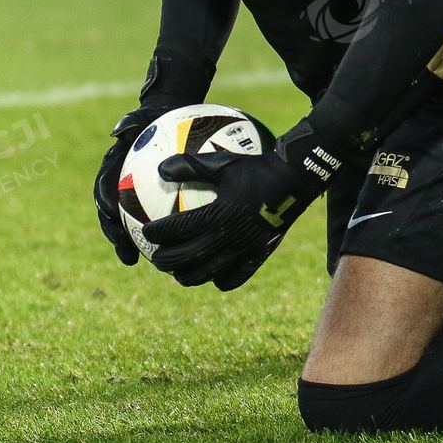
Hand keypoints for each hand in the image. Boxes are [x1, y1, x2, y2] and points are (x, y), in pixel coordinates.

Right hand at [92, 104, 171, 265]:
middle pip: (109, 214)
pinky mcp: (145, 201)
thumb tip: (118, 130)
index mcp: (112, 167)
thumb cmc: (153, 117)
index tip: (108, 213)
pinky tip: (169, 250)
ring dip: (127, 243)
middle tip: (124, 250)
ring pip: (125, 223)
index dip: (103, 202)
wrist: (162, 119)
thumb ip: (130, 121)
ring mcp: (129, 194)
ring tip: (135, 260)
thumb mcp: (142, 114)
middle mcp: (117, 184)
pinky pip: (149, 220)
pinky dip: (156, 236)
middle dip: (113, 234)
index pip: (103, 186)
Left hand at [143, 124, 345, 289]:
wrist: (295, 179)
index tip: (146, 232)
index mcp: (217, 214)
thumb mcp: (222, 162)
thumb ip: (190, 166)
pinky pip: (237, 276)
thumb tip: (161, 169)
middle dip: (168, 261)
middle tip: (155, 259)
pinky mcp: (259, 254)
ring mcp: (244, 249)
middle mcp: (228, 236)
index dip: (159, 233)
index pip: (179, 229)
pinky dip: (221, 280)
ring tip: (178, 274)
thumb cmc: (257, 166)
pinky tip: (214, 277)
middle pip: (189, 257)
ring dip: (190, 275)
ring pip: (210, 272)